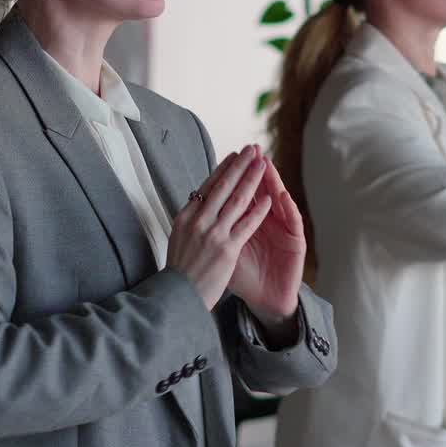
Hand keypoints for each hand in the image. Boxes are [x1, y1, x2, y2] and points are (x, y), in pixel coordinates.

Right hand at [166, 145, 271, 309]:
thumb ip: (191, 221)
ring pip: (237, 200)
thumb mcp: (178, 238)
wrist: (176, 296)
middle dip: (239, 166)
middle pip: (223, 187)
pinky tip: (268, 199)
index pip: (207, 186)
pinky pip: (246, 225)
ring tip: (263, 165)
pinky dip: (258, 210)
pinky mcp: (226, 249)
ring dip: (252, 180)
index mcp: (185, 217)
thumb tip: (198, 204)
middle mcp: (198, 221)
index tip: (233, 155)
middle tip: (251, 150)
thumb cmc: (179, 270)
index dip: (223, 169)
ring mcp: (212, 234)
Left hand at [228, 150, 306, 327]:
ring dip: (273, 181)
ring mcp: (284, 229)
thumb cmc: (244, 276)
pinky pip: (294, 222)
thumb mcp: (225, 250)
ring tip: (267, 163)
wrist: (265, 300)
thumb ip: (217, 228)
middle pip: (262, 190)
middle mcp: (269, 220)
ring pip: (279, 200)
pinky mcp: (296, 242)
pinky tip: (281, 195)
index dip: (237, 176)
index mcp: (249, 221)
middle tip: (251, 149)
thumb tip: (195, 206)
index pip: (243, 193)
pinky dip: (288, 208)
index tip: (229, 156)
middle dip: (254, 170)